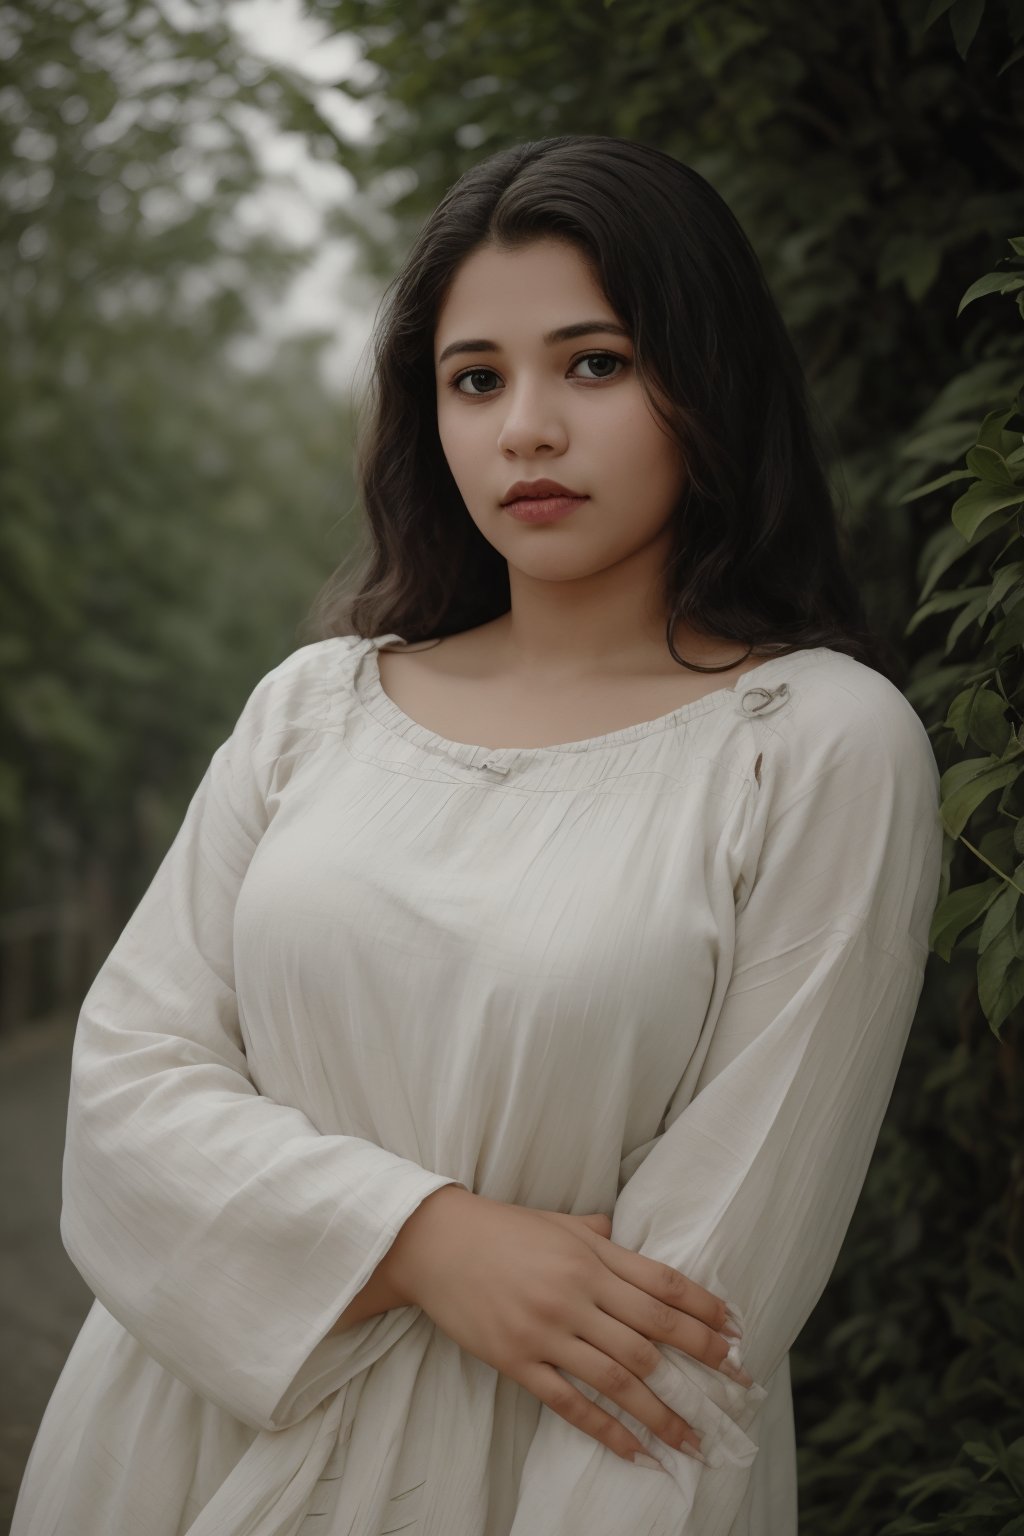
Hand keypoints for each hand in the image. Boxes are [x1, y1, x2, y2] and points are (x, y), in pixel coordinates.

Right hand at [385, 1188, 743, 1464]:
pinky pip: (571, 1402)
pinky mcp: (517, 1360)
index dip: (704, 1310)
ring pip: (620, 1377)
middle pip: (652, 1335)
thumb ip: (596, 1234)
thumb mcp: (555, 1223)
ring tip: (693, 1439)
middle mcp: (576, 1293)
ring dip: (663, 1412)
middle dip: (702, 1360)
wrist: (433, 1243)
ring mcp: (547, 1330)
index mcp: (591, 1256)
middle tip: (738, 1384)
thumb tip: (623, 1234)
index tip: (736, 1332)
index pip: (663, 1286)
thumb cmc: (499, 1229)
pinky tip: (635, 1450)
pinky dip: (608, 1430)